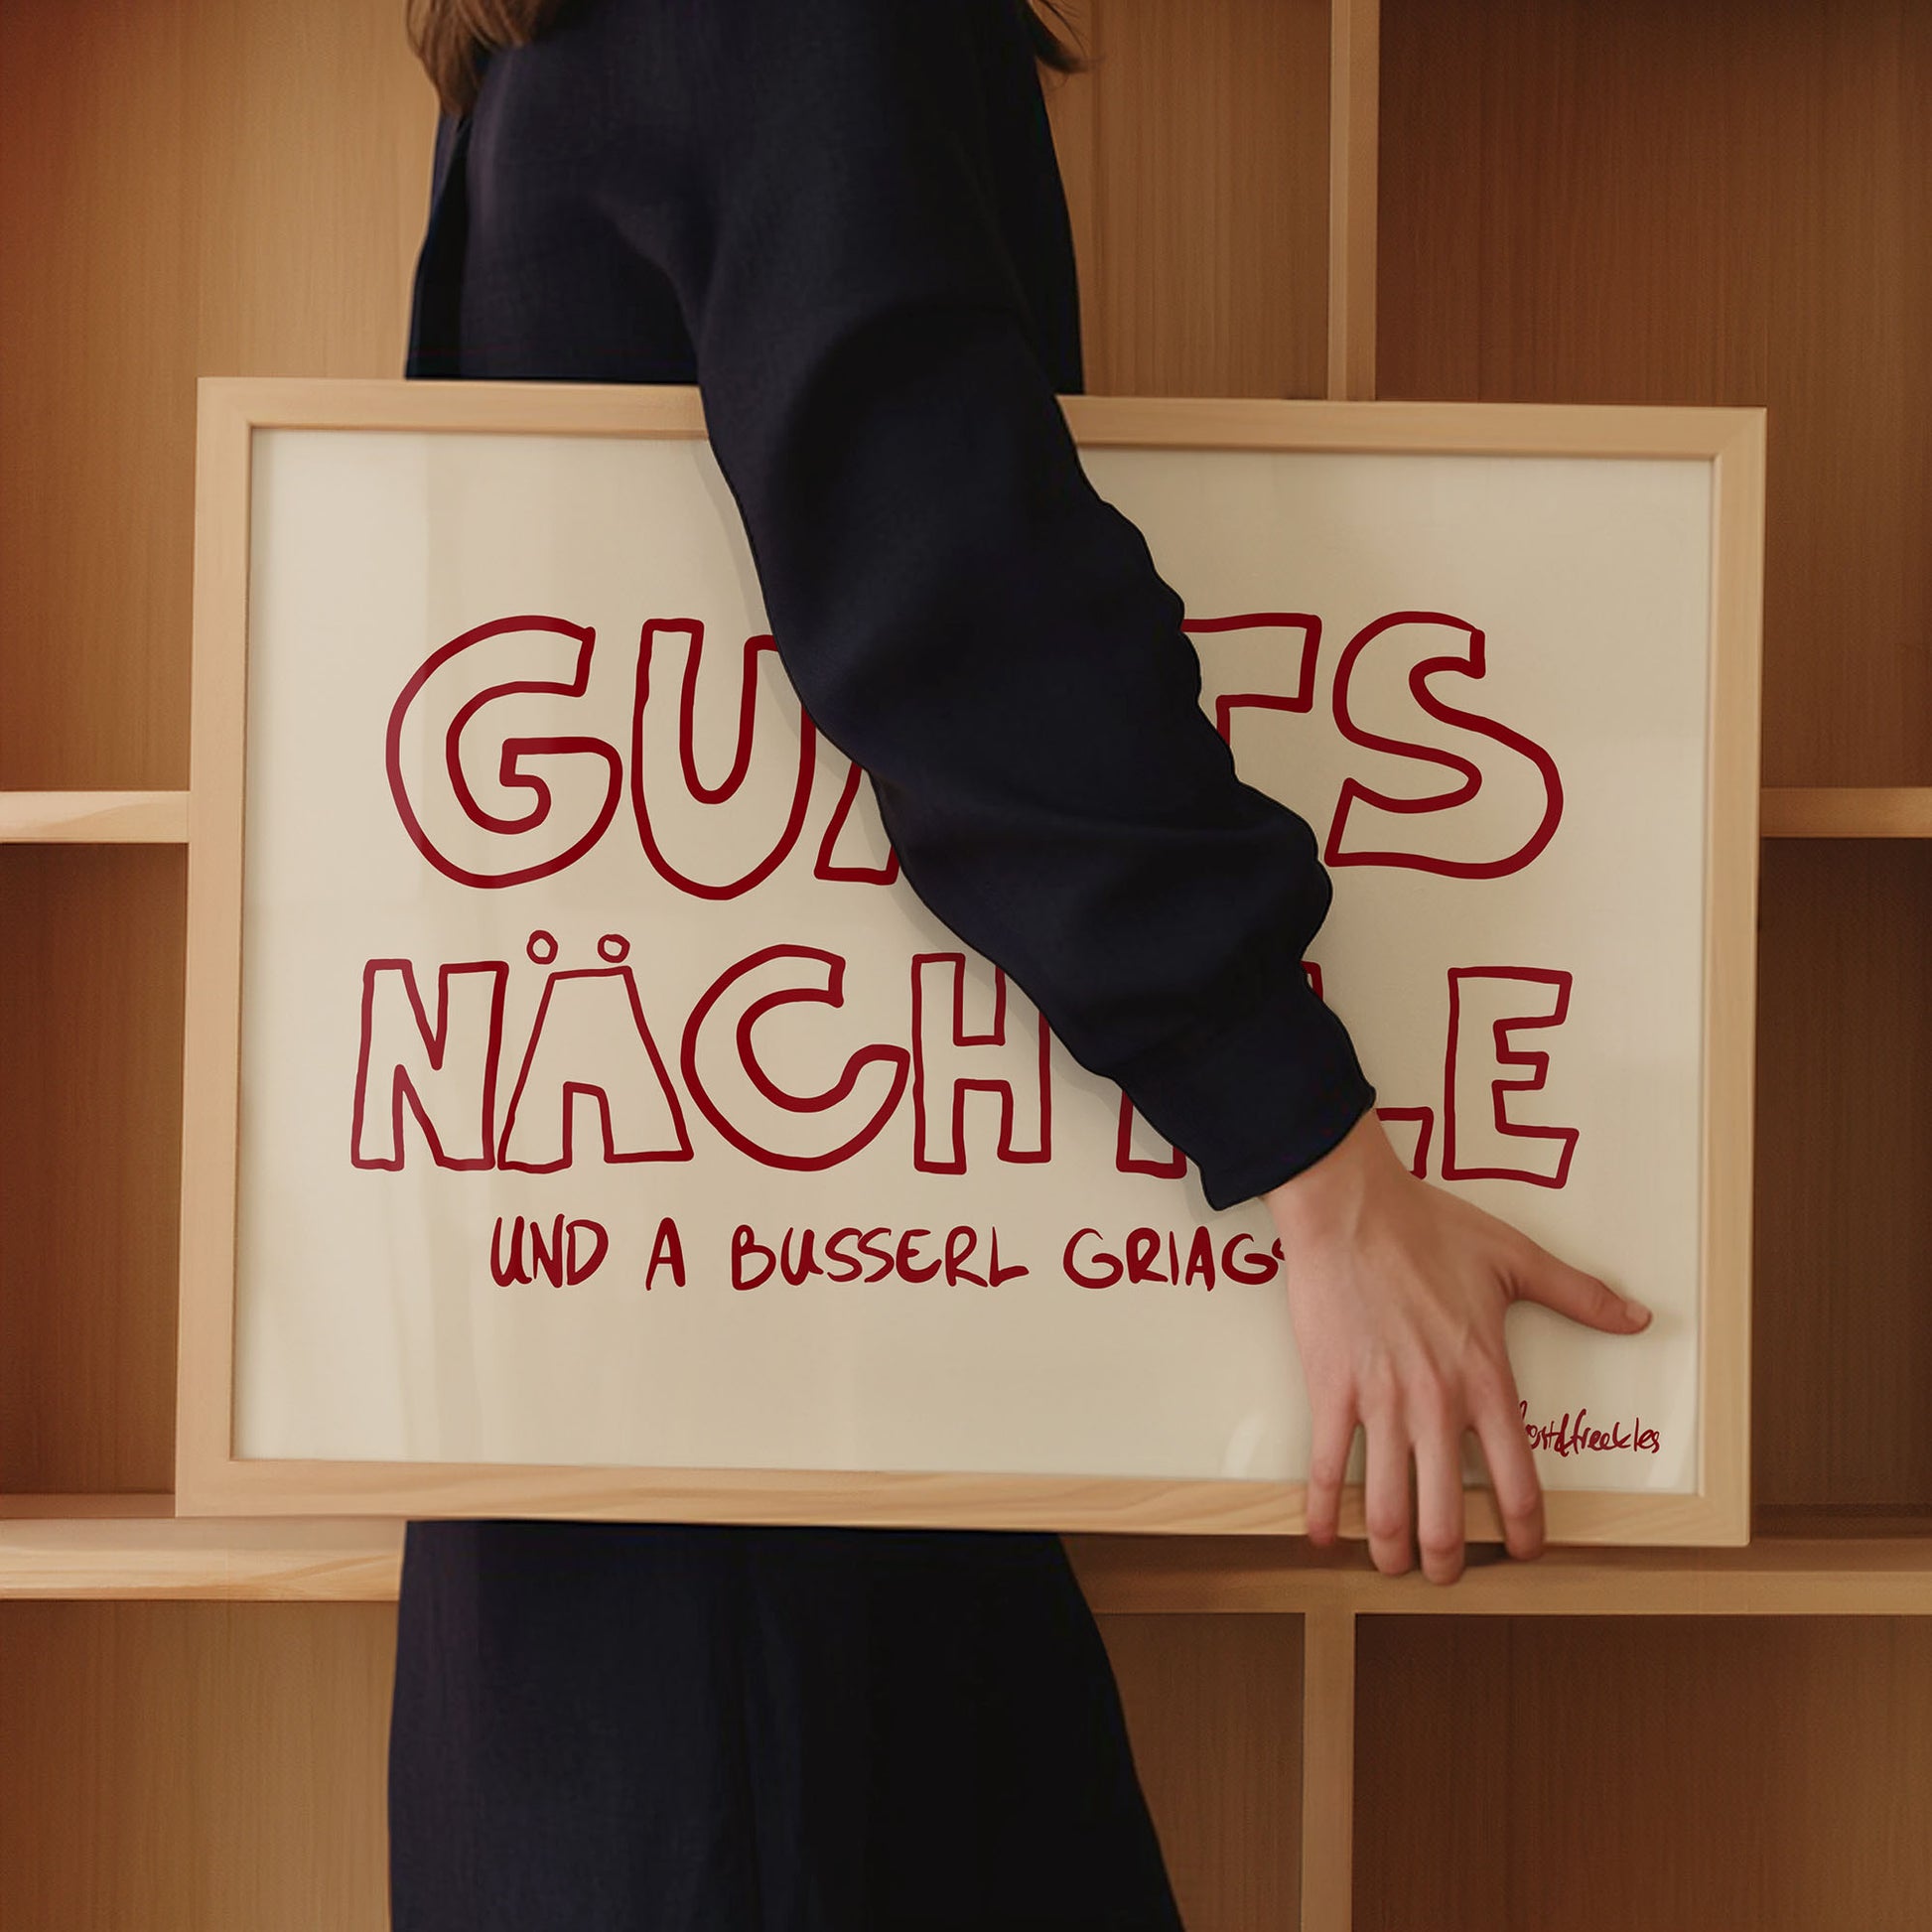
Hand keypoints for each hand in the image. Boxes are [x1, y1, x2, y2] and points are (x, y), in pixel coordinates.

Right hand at [1263, 1107, 1650, 1583]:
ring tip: (1394, 1565)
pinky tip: (1323, 1536)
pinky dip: (1323, 1513)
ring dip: (1391, 1551)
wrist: (1350, 1207)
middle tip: (1447, 1573)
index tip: (1522, 1552)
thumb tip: (1638, 1316)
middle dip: (1448, 1562)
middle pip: (1445, 1517)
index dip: (1524, 1533)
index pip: (1518, 1482)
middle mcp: (1435, 1404)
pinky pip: (1325, 1469)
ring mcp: (1379, 1403)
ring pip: (1386, 1508)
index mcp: (1485, 1379)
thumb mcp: (1514, 1259)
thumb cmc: (1429, 1228)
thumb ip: (1579, 1294)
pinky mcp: (1330, 1391)